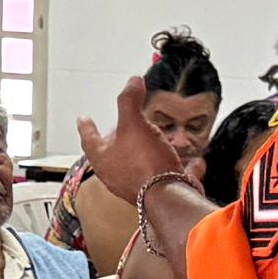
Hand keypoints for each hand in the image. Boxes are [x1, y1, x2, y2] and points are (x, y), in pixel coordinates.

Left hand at [74, 80, 181, 209]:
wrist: (168, 197)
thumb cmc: (144, 164)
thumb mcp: (133, 124)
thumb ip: (130, 101)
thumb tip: (132, 82)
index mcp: (103, 159)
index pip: (89, 138)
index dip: (87, 126)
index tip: (83, 118)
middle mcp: (116, 175)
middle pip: (113, 154)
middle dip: (118, 140)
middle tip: (119, 129)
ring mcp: (137, 185)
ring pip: (140, 165)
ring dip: (148, 151)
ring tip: (157, 140)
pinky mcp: (159, 193)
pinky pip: (169, 176)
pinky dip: (180, 168)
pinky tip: (194, 162)